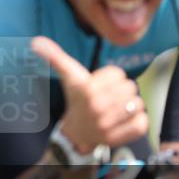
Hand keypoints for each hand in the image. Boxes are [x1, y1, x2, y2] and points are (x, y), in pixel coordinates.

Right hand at [31, 36, 147, 153]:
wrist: (75, 134)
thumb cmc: (76, 100)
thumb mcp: (68, 77)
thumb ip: (55, 57)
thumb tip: (36, 41)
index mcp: (87, 90)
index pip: (118, 73)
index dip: (112, 78)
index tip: (101, 85)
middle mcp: (97, 107)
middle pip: (130, 87)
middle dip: (122, 91)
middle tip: (110, 98)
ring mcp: (109, 124)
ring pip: (138, 104)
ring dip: (131, 106)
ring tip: (118, 109)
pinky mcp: (121, 137)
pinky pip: (142, 123)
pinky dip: (137, 121)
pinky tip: (125, 120)